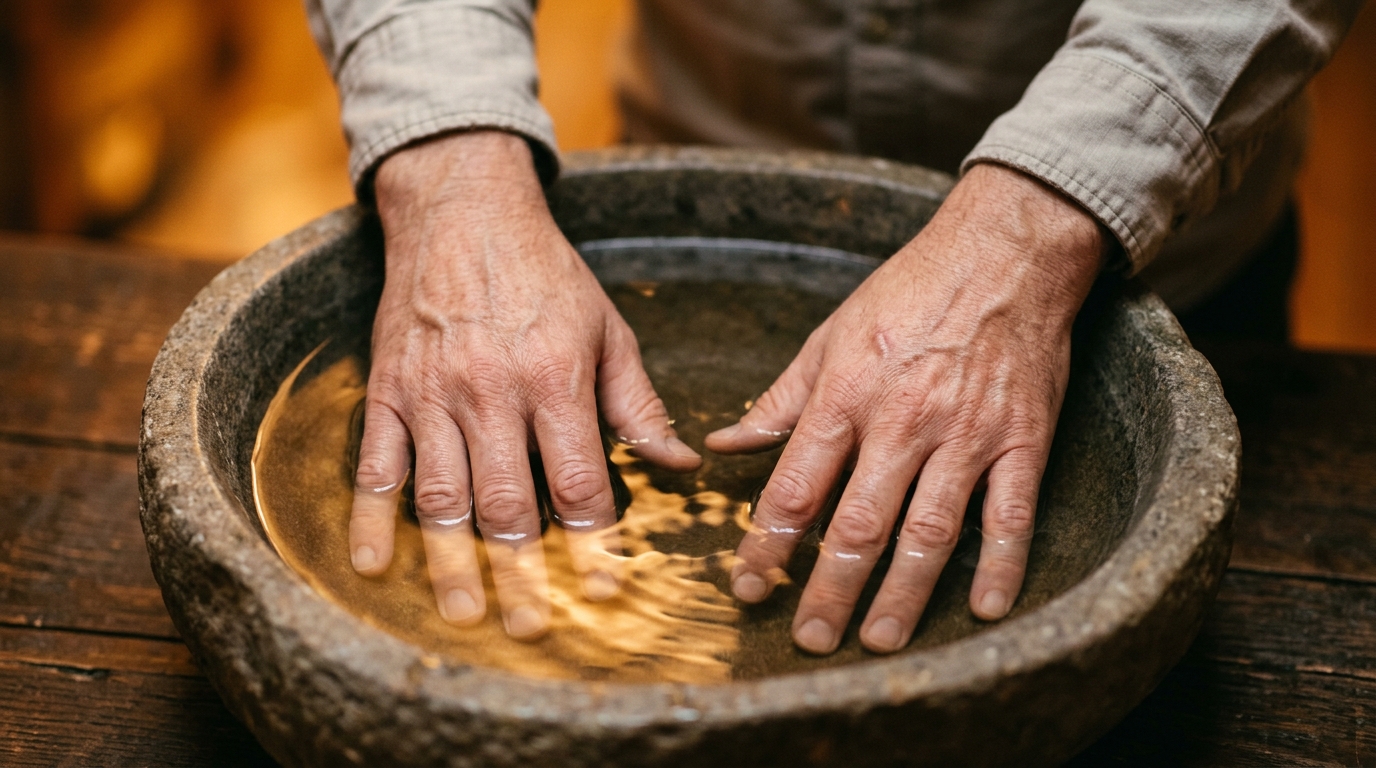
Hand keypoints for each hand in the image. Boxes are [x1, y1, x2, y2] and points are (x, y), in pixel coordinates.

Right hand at [349, 131, 700, 638]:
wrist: (462, 210)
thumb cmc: (545, 273)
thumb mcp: (607, 328)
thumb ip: (639, 402)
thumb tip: (680, 465)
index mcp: (554, 378)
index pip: (578, 481)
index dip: (593, 544)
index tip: (604, 591)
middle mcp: (490, 391)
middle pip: (507, 503)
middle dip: (522, 573)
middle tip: (532, 627)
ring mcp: (432, 394)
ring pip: (441, 496)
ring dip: (452, 561)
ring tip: (463, 614)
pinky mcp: (389, 390)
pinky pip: (377, 464)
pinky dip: (372, 518)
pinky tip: (374, 566)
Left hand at [707, 163, 1104, 653]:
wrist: (1005, 251)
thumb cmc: (910, 291)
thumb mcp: (831, 335)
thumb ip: (781, 399)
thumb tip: (724, 442)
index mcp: (846, 395)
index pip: (795, 489)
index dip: (766, 546)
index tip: (748, 587)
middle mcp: (902, 422)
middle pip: (857, 527)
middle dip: (829, 592)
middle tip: (811, 639)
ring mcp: (967, 436)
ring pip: (929, 534)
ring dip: (902, 596)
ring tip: (879, 640)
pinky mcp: (1023, 441)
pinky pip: (1011, 517)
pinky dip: (1000, 567)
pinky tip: (984, 609)